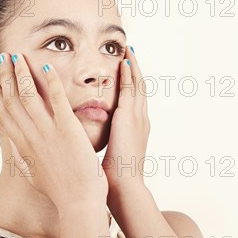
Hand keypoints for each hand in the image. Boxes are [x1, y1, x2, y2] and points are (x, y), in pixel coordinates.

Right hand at [0, 52, 107, 211]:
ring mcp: (48, 131)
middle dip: (5, 77)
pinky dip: (51, 82)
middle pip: (12, 100)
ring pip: (29, 96)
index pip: (4, 114)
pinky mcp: (68, 129)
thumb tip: (13, 147)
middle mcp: (31, 136)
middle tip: (1, 58)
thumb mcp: (33, 175)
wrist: (79, 202)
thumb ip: (22, 158)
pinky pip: (57, 100)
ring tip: (17, 56)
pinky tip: (47, 66)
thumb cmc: (60, 190)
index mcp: (23, 146)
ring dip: (22, 73)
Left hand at [102, 46, 149, 196]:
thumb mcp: (114, 153)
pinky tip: (123, 61)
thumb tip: (96, 136)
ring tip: (128, 50)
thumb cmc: (116, 176)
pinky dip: (128, 74)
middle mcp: (141, 118)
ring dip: (133, 65)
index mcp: (137, 127)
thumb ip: (109, 140)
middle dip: (135, 68)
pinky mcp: (130, 117)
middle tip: (130, 51)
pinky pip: (130, 89)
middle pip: (140, 86)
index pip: (135, 98)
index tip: (126, 68)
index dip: (132, 82)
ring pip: (137, 83)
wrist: (125, 186)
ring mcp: (138, 116)